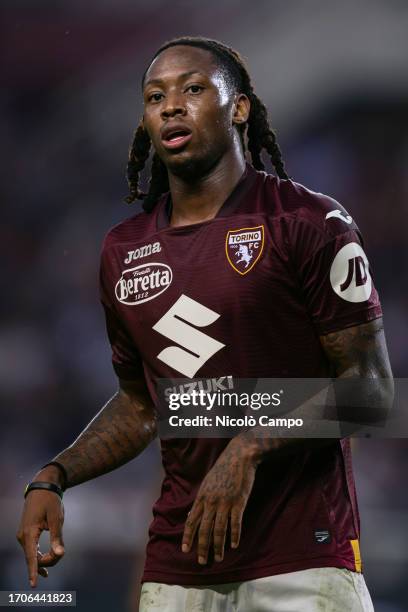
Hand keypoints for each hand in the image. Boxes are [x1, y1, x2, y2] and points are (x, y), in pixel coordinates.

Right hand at [16, 469, 64, 587]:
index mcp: (29, 532)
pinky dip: (40, 557)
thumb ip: (57, 537)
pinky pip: (32, 551)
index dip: (34, 571)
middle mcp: (23, 537)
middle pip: (34, 558)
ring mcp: (23, 536)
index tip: (34, 585)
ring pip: (33, 556)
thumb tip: (60, 554)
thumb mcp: (57, 518)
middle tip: (61, 552)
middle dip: (48, 561)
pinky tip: (45, 567)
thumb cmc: (50, 501)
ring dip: (45, 559)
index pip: (32, 557)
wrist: (42, 488)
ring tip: (57, 556)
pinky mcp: (27, 535)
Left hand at [181, 438, 257, 564]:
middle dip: (202, 547)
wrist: (239, 457)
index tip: (185, 550)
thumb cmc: (223, 468)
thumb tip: (192, 514)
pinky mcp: (239, 502)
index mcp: (202, 497)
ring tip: (217, 558)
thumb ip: (201, 499)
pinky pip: (236, 523)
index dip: (188, 536)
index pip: (192, 521)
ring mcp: (225, 503)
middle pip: (205, 529)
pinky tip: (234, 545)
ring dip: (218, 546)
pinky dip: (235, 535)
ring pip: (219, 530)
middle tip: (201, 561)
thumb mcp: (207, 483)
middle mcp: (211, 502)